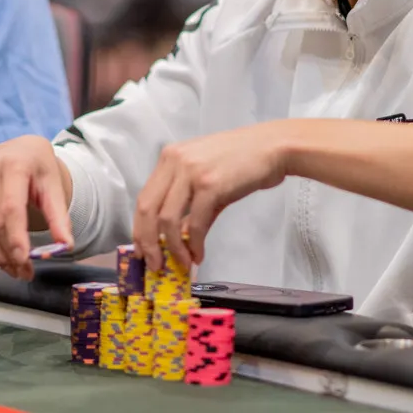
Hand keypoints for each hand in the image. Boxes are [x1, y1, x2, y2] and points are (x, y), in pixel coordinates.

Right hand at [0, 135, 72, 280]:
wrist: (19, 150)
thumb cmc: (40, 169)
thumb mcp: (54, 186)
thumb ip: (60, 216)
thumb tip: (66, 246)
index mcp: (14, 164)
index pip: (11, 207)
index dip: (16, 237)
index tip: (24, 260)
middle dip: (9, 252)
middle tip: (24, 272)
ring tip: (13, 270)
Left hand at [133, 122, 290, 272]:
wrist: (273, 147)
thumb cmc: (243, 160)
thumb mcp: (207, 177)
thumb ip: (189, 205)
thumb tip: (179, 237)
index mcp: (170, 157)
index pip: (143, 198)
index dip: (139, 229)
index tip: (142, 250)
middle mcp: (175, 161)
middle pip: (147, 210)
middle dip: (148, 243)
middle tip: (155, 265)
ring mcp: (192, 171)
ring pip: (168, 220)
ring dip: (173, 248)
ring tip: (183, 263)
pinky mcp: (210, 185)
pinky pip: (196, 223)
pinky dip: (195, 244)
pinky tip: (199, 254)